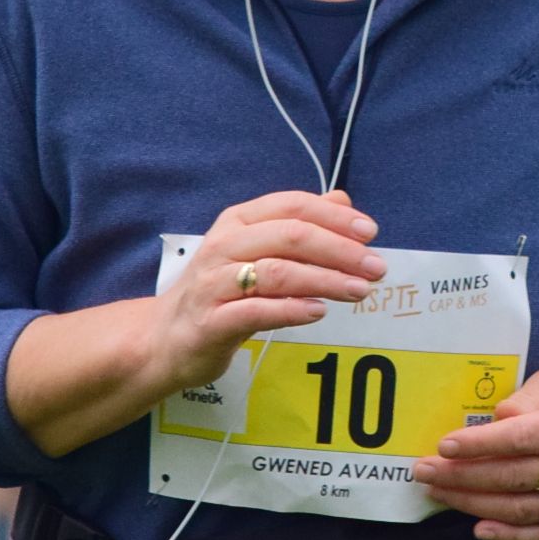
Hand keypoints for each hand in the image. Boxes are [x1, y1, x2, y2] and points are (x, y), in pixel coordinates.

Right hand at [141, 190, 384, 395]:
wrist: (163, 338)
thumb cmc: (218, 292)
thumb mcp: (256, 251)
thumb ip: (297, 226)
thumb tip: (343, 201)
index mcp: (237, 221)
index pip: (291, 206)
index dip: (334, 217)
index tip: (370, 232)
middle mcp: (224, 246)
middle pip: (289, 236)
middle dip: (339, 249)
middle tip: (375, 267)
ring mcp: (214, 283)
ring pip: (276, 272)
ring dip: (324, 280)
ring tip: (358, 291)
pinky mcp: (211, 322)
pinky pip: (256, 311)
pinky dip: (291, 310)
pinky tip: (318, 311)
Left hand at [413, 366, 538, 539]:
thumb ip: (533, 395)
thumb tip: (500, 417)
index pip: (524, 437)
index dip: (483, 444)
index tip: (444, 446)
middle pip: (517, 476)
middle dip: (465, 475)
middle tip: (424, 471)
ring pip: (524, 508)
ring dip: (476, 504)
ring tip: (439, 493)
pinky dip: (511, 536)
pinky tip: (479, 529)